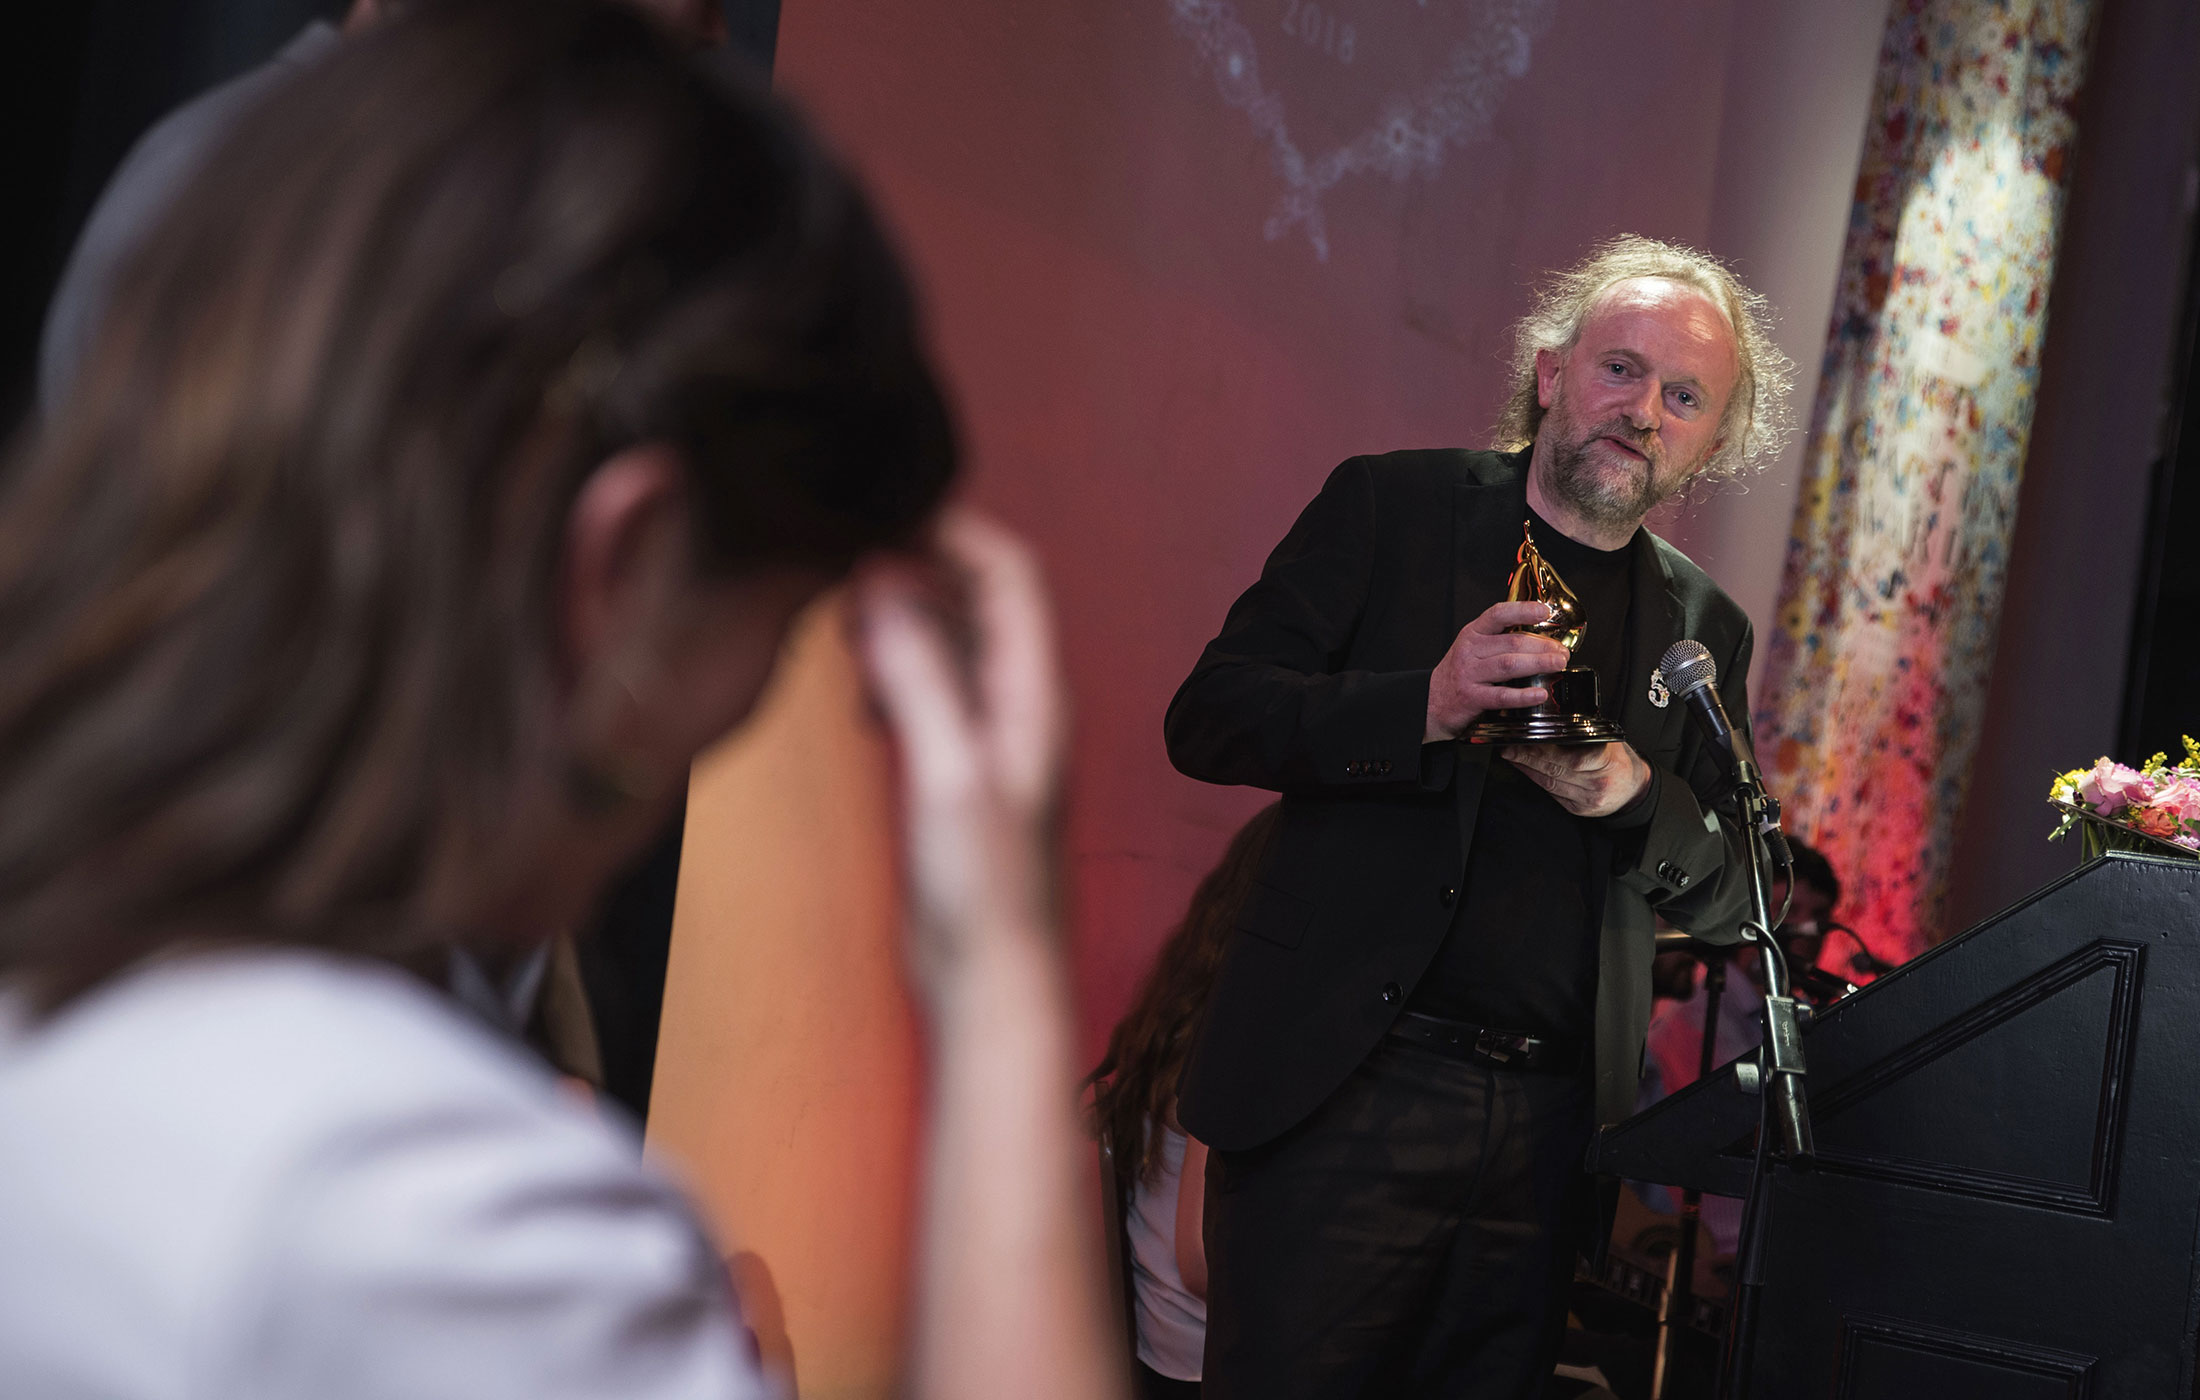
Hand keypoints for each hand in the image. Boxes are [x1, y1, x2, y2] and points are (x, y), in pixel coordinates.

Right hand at [851, 509, 1065, 999]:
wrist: (990, 983)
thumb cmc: (984, 894)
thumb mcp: (946, 773)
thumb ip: (918, 678)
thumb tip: (882, 587)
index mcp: (1035, 696)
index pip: (1010, 575)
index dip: (954, 531)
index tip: (886, 511)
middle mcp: (1020, 708)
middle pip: (978, 600)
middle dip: (917, 568)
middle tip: (847, 560)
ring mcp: (990, 739)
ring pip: (950, 647)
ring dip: (903, 622)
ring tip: (845, 620)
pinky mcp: (959, 773)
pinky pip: (931, 696)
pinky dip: (896, 676)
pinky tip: (860, 699)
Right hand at [1424, 601, 1572, 741]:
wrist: (1431, 702)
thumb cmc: (1461, 674)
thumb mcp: (1474, 649)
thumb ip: (1500, 640)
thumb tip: (1541, 637)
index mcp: (1473, 634)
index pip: (1498, 614)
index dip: (1523, 610)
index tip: (1544, 611)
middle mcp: (1470, 651)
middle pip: (1512, 642)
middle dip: (1543, 645)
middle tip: (1562, 651)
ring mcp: (1469, 674)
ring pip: (1509, 665)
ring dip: (1539, 663)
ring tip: (1558, 664)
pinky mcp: (1472, 698)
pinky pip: (1502, 695)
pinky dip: (1524, 695)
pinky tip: (1539, 693)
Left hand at [1501, 741, 1651, 817]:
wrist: (1634, 789)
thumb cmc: (1619, 761)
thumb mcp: (1609, 741)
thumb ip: (1586, 733)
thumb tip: (1553, 720)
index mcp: (1607, 762)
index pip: (1571, 757)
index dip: (1545, 750)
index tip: (1527, 739)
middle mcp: (1598, 783)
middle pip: (1556, 770)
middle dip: (1528, 758)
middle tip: (1509, 748)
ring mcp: (1588, 799)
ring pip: (1550, 783)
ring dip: (1528, 770)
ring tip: (1513, 757)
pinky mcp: (1579, 810)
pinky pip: (1553, 794)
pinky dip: (1537, 781)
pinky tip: (1526, 771)